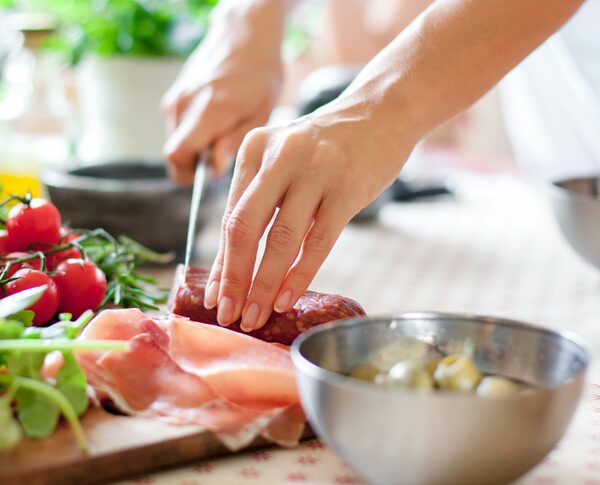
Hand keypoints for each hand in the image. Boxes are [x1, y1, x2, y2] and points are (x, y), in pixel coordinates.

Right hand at [162, 0, 285, 183]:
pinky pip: (178, 126)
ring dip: (197, 145)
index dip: (190, 173)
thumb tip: (214, 168)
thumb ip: (234, 142)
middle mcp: (184, 104)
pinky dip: (193, 131)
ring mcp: (175, 98)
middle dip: (197, 162)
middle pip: (175, 153)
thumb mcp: (261, 112)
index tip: (213, 171)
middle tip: (225, 151)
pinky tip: (215, 118)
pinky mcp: (174, 96)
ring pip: (177, 140)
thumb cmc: (260, 74)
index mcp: (208, 110)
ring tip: (224, 129)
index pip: (177, 155)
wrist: (245, 36)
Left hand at [205, 93, 415, 330]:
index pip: (230, 217)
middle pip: (245, 227)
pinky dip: (299, 275)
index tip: (216, 297)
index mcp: (254, 149)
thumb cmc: (328, 146)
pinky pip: (317, 242)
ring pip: (281, 239)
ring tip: (257, 315)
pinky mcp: (347, 187)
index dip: (221, 262)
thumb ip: (260, 199)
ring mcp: (315, 170)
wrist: (382, 111)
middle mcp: (279, 156)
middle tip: (230, 314)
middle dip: (234, 278)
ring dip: (265, 285)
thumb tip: (235, 265)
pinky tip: (287, 298)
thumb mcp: (283, 158)